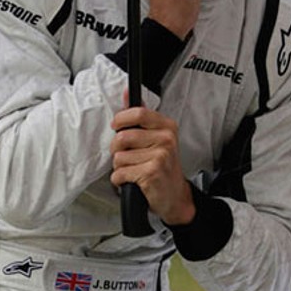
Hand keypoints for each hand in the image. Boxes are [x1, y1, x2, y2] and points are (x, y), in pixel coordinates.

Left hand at [110, 96, 195, 225]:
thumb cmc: (163, 167)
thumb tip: (127, 94)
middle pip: (123, 137)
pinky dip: (120, 180)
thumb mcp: (157, 138)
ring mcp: (160, 156)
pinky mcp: (151, 173)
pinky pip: (120, 173)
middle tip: (124, 156)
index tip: (116, 126)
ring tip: (133, 170)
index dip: (121, 119)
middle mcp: (166, 140)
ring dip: (119, 168)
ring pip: (119, 158)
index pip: (138, 112)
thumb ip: (141, 117)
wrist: (175, 196)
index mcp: (167, 127)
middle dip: (116, 150)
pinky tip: (132, 180)